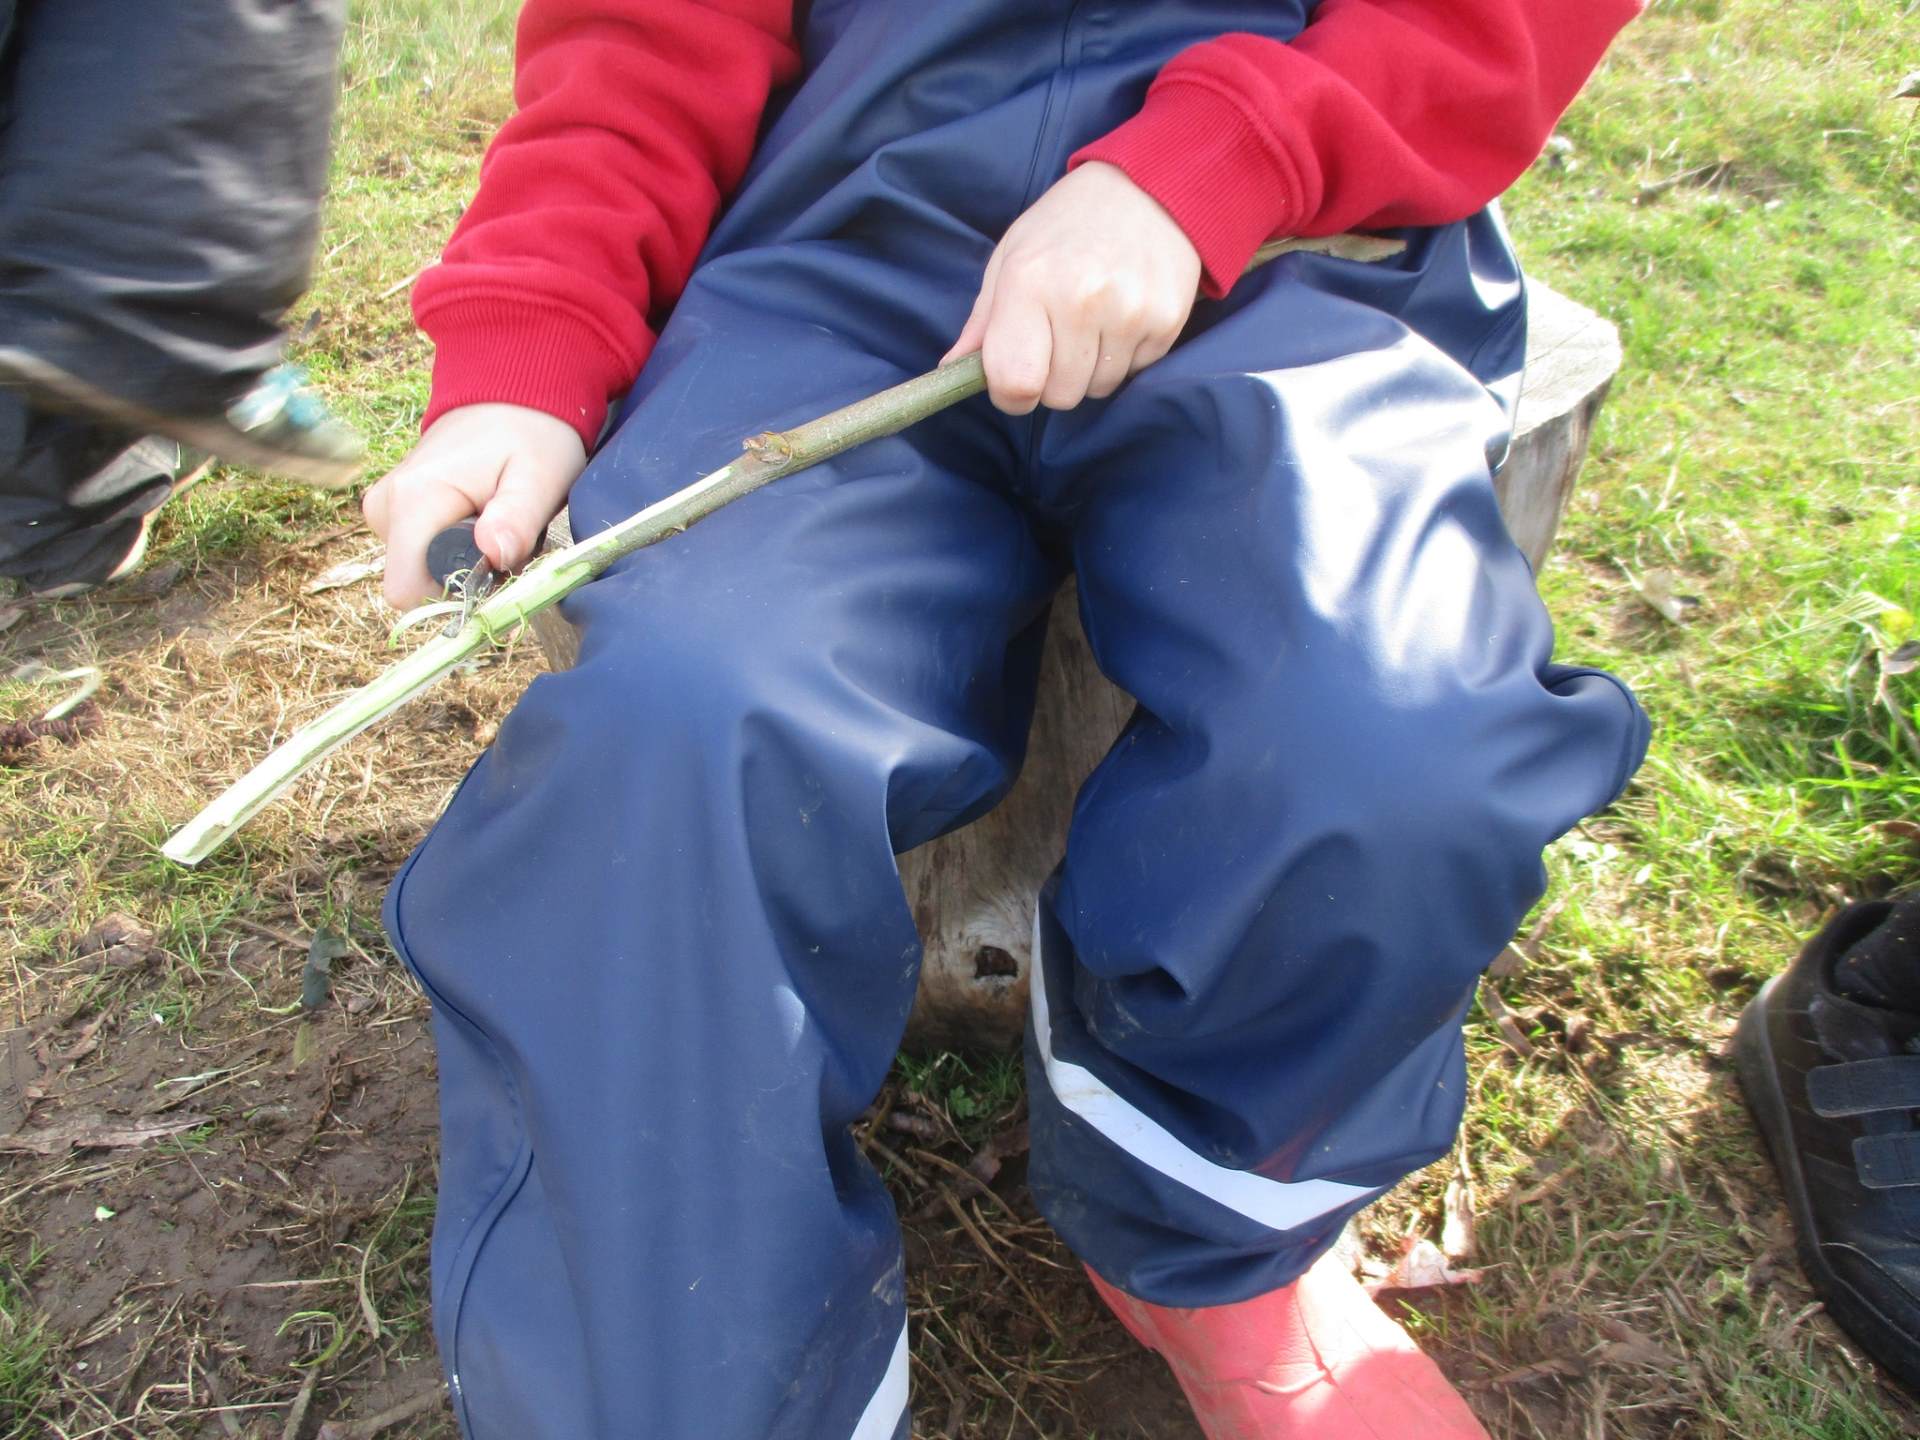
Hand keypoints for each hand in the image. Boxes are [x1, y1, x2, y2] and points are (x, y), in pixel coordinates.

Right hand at [361, 403, 586, 606]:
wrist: (510, 395)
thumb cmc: (531, 434)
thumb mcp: (540, 476)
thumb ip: (517, 520)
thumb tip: (493, 555)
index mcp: (413, 500)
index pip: (406, 588)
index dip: (455, 594)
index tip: (494, 568)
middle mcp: (386, 507)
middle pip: (416, 584)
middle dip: (465, 577)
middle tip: (505, 537)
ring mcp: (385, 509)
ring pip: (420, 571)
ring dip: (465, 562)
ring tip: (497, 520)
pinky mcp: (392, 511)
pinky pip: (421, 554)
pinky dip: (456, 548)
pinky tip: (482, 517)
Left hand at [943, 161, 1201, 414]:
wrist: (1149, 187)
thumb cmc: (1066, 225)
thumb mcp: (1012, 257)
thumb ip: (983, 320)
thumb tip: (950, 371)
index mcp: (1029, 282)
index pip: (1015, 382)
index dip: (1011, 395)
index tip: (1016, 382)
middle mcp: (1081, 298)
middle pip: (1059, 395)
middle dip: (1053, 379)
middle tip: (1060, 336)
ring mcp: (1128, 311)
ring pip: (1098, 389)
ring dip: (1091, 369)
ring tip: (1095, 319)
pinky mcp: (1166, 320)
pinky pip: (1134, 373)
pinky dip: (1125, 356)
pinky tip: (1123, 314)